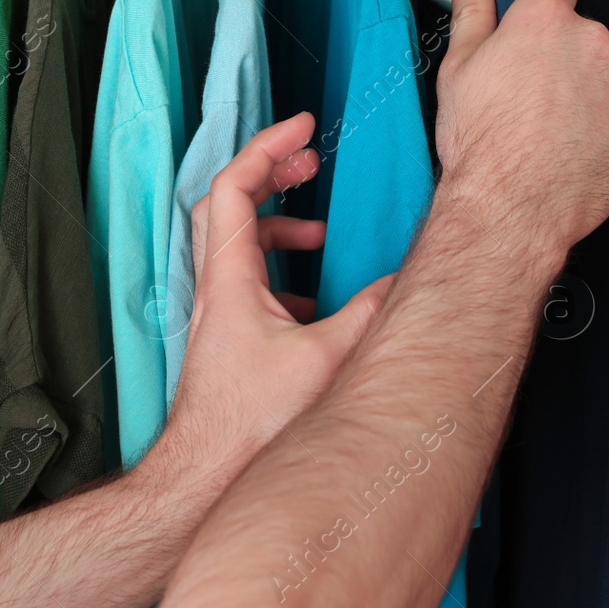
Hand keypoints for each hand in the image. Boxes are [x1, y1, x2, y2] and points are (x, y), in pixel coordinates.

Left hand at [144, 113, 393, 489]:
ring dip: (278, 224)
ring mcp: (218, 315)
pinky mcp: (227, 341)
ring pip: (237, 244)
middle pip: (229, 204)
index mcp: (229, 278)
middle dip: (270, 171)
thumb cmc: (247, 428)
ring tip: (319, 232)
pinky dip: (280, 271)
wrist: (204, 481)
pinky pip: (248, 283)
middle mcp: (215, 290)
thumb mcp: (327, 360)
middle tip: (308, 158)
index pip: (235, 186)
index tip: (303, 125)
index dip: (268, 146)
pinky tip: (313, 298)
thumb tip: (404, 286)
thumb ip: (370, 314)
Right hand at [434, 0, 608, 270]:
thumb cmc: (480, 142)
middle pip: (578, 32)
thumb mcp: (458, 69)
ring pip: (601, 71)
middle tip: (526, 92)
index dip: (537, 8)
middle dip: (557, 54)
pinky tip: (570, 145)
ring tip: (547, 126)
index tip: (525, 32)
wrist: (511, 209)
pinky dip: (601, 121)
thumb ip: (472, 12)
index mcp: (543, 20)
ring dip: (582, 88)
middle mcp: (590, 40)